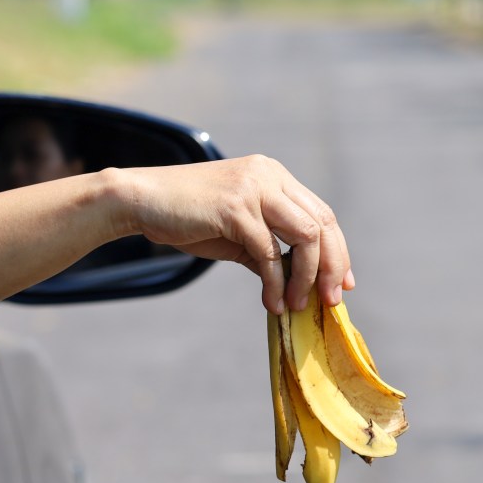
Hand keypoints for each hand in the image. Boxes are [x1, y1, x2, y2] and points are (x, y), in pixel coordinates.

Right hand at [118, 155, 353, 313]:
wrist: (140, 201)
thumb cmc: (186, 217)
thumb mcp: (235, 232)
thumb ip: (266, 249)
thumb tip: (292, 282)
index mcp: (274, 176)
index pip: (321, 213)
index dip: (337, 250)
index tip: (342, 283)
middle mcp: (269, 176)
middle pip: (322, 223)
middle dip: (332, 266)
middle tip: (331, 301)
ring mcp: (254, 188)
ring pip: (304, 236)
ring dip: (306, 277)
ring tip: (299, 306)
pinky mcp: (236, 208)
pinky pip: (269, 253)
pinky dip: (275, 283)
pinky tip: (272, 304)